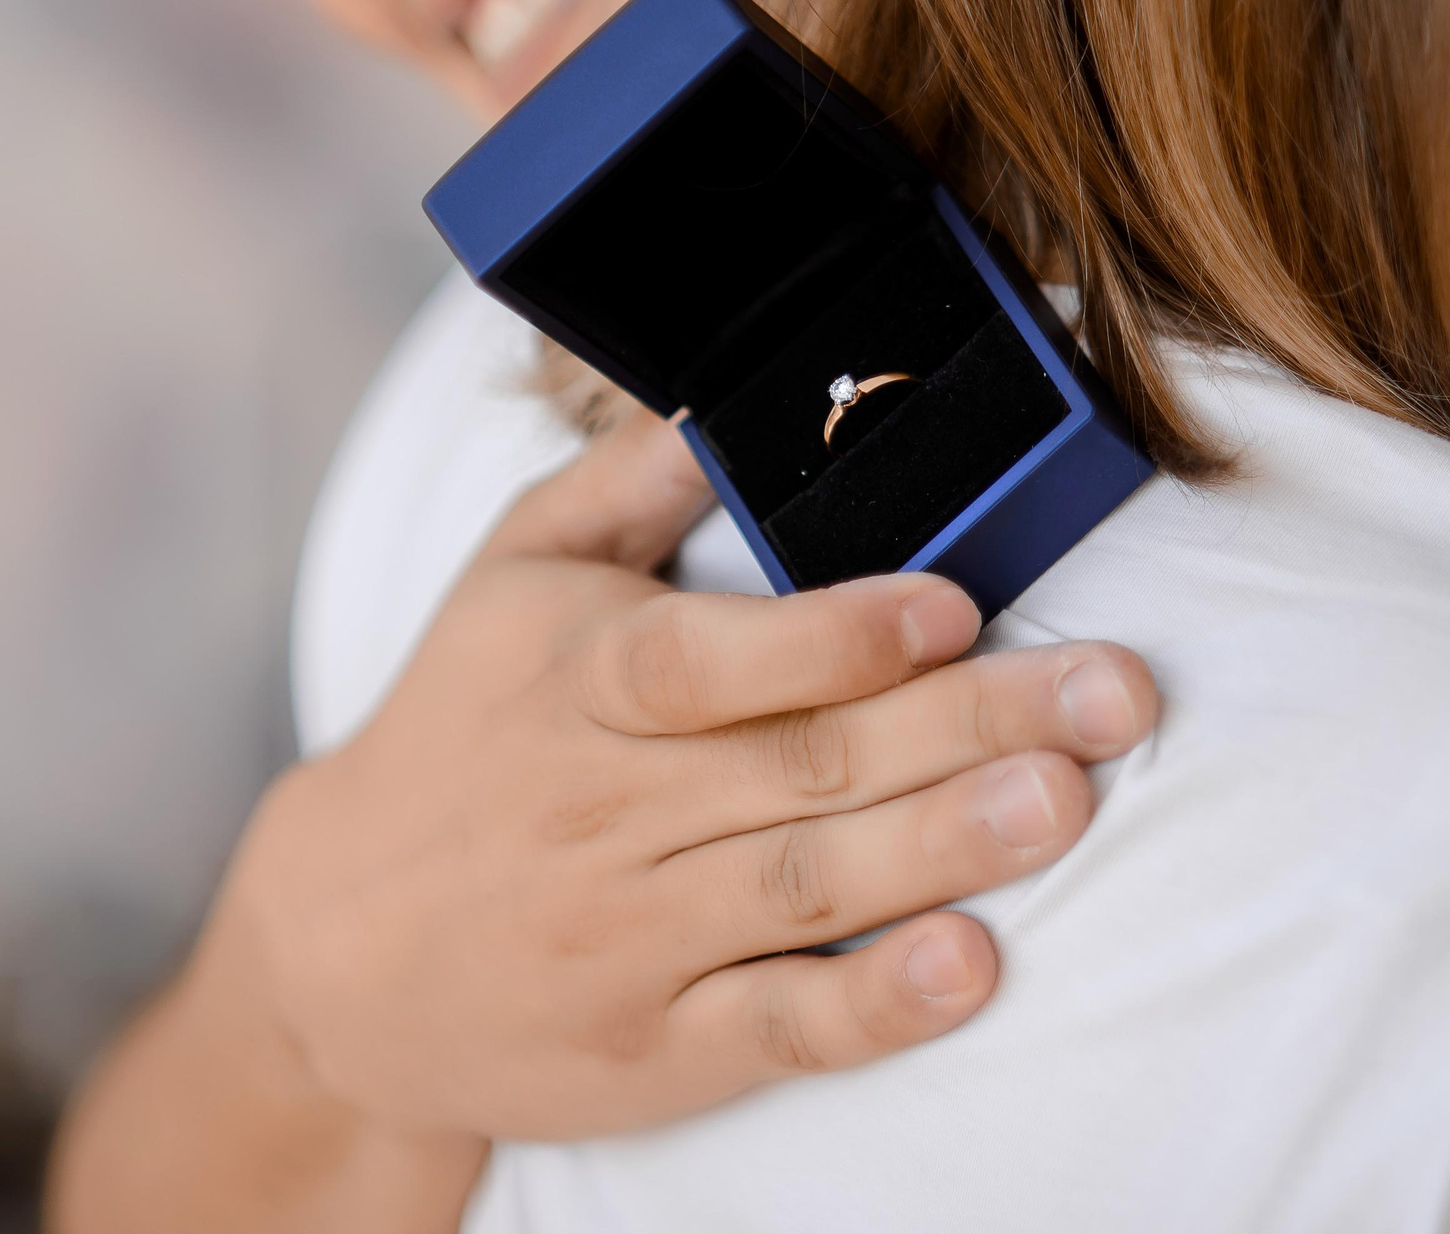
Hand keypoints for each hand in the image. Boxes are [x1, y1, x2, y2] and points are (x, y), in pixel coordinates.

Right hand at [204, 409, 1158, 1142]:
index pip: (704, 660)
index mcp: (579, 682)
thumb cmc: (461, 730)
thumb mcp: (509, 578)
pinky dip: (875, 1004)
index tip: (949, 601)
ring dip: (948, 845)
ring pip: (808, 886)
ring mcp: (633, 936)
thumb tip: (737, 400)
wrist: (336, 946)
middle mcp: (607, 810)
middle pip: (804, 765)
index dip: (829, 634)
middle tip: (1113, 694)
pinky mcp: (656, 1048)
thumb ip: (626, 481)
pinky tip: (967, 968)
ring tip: (1068, 802)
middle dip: (972, 722)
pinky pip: (776, 1028)